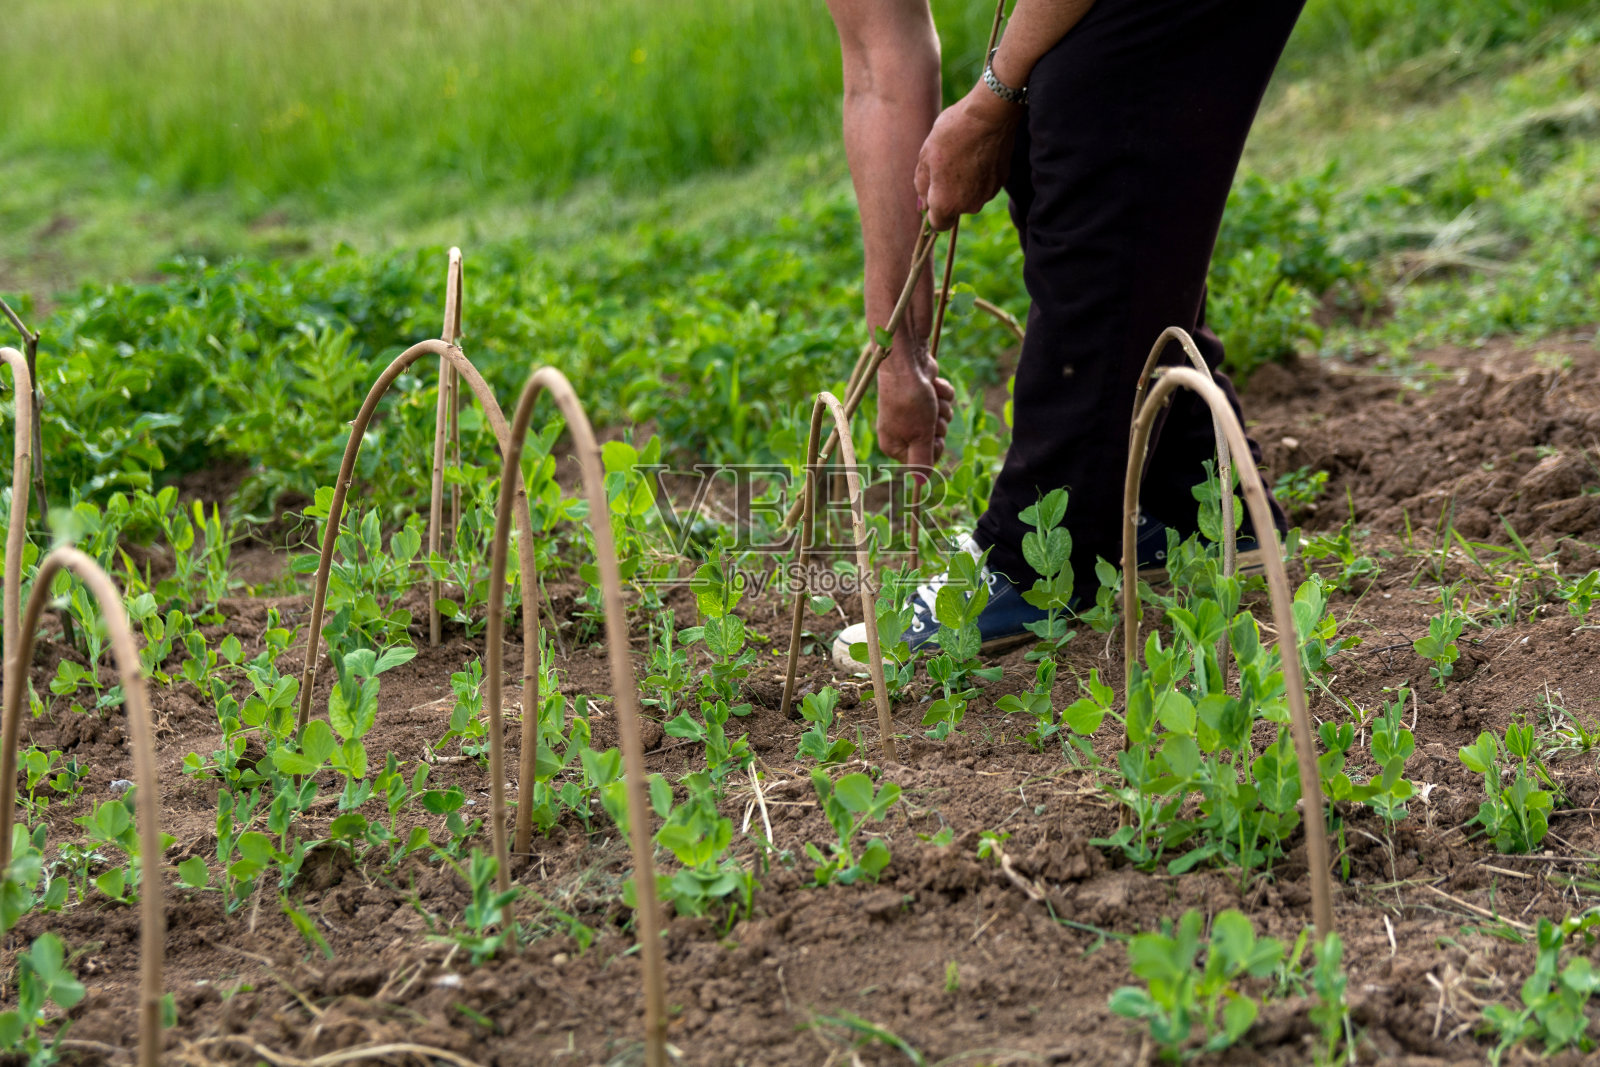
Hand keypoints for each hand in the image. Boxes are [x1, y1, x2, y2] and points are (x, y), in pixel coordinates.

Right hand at [876, 339, 954, 472]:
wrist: (907, 361)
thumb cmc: (910, 401)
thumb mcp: (919, 436)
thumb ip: (922, 460)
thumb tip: (921, 484)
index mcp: (894, 444)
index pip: (925, 460)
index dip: (934, 447)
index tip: (929, 434)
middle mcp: (902, 429)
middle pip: (937, 439)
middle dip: (939, 424)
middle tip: (929, 413)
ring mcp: (914, 411)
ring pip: (944, 418)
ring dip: (943, 407)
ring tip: (929, 396)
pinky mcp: (926, 394)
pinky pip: (945, 401)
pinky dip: (942, 391)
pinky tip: (932, 384)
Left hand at [914, 85, 1022, 230]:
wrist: (989, 116)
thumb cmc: (952, 134)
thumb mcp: (926, 156)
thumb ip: (922, 185)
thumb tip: (923, 206)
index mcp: (946, 203)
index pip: (938, 225)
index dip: (933, 212)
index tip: (931, 195)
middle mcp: (969, 206)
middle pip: (955, 209)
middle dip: (948, 194)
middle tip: (944, 165)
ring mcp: (987, 195)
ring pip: (971, 196)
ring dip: (964, 183)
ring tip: (961, 155)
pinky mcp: (1001, 182)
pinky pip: (984, 185)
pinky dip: (979, 175)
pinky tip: (976, 153)